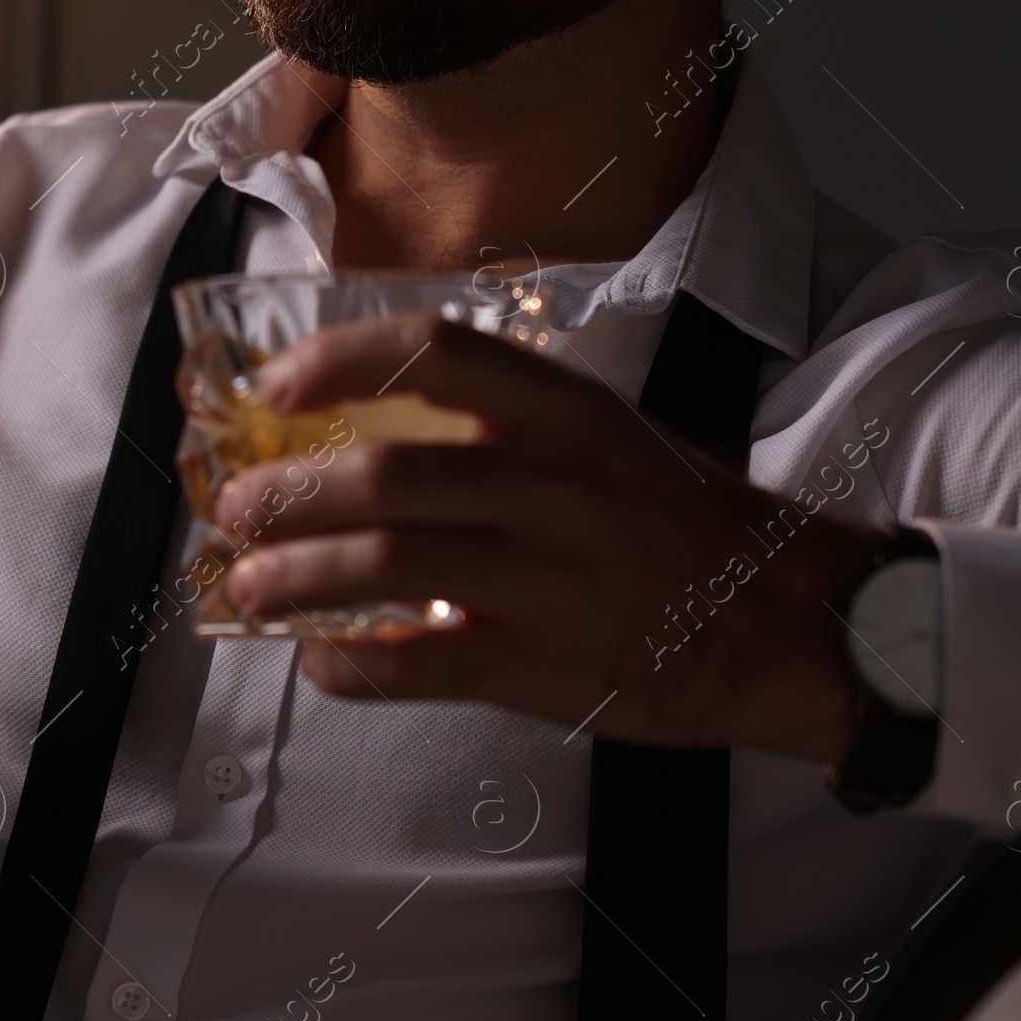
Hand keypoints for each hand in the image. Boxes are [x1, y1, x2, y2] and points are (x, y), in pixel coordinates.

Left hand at [213, 314, 883, 760]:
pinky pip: (425, 665)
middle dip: (287, 495)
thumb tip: (365, 419)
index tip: (275, 386)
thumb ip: (500, 420)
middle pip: (384, 476)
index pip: (434, 355)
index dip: (340, 361)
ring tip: (250, 585)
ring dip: (298, 578)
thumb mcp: (600, 431)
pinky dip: (357, 665)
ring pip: (388, 568)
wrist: (784, 616)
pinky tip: (321, 661)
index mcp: (562, 411)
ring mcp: (549, 577)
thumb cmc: (675, 516)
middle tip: (235, 508)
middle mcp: (551, 483)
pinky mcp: (549, 665)